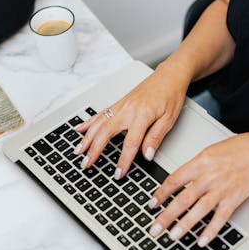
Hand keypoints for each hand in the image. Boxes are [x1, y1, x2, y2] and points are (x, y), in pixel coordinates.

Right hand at [74, 62, 191, 177]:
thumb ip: (155, 138)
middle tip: (86, 164)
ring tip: (78, 151)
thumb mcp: (169, 119)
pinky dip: (88, 122)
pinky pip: (100, 114)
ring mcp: (120, 106)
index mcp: (142, 115)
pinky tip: (79, 129)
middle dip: (94, 150)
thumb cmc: (170, 95)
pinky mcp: (118, 103)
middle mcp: (127, 110)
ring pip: (98, 123)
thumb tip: (147, 155)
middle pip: (106, 133)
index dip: (123, 161)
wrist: (169, 76)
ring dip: (86, 138)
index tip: (118, 173)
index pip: (130, 143)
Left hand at [147, 131, 248, 246]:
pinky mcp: (234, 199)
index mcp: (200, 161)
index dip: (161, 193)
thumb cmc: (239, 148)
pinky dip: (210, 230)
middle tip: (154, 228)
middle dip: (166, 216)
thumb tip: (178, 181)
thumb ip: (195, 166)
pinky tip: (202, 240)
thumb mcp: (211, 151)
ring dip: (184, 225)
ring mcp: (222, 189)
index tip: (152, 203)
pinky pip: (220, 218)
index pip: (174, 180)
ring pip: (198, 210)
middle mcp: (209, 176)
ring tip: (172, 236)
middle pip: (182, 199)